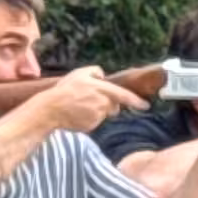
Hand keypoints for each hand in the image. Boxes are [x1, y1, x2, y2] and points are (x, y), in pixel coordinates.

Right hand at [31, 65, 148, 131]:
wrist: (51, 109)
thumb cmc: (65, 90)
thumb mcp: (79, 73)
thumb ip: (95, 71)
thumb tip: (103, 76)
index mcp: (102, 89)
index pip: (124, 96)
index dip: (136, 101)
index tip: (146, 105)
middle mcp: (103, 103)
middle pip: (113, 106)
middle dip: (107, 104)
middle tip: (89, 100)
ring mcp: (98, 116)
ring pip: (103, 114)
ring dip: (96, 110)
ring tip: (79, 106)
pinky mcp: (91, 126)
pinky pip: (95, 121)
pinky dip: (89, 118)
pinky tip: (77, 114)